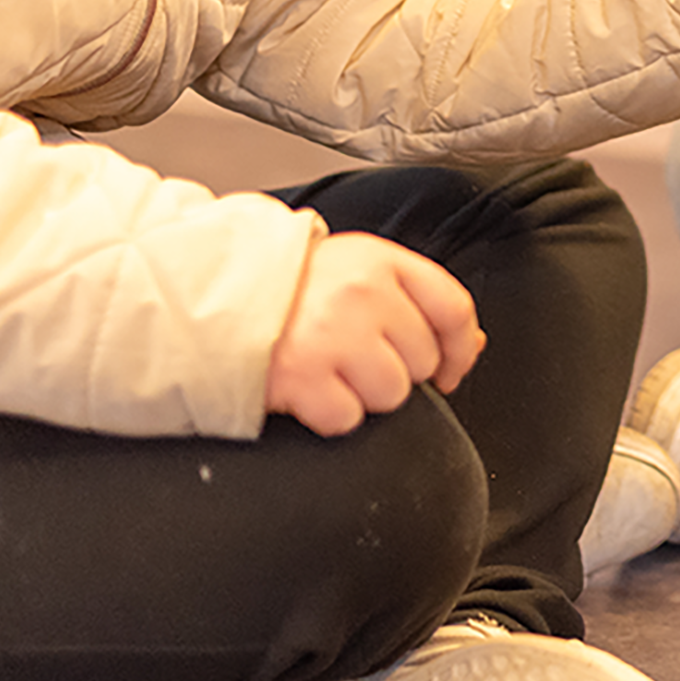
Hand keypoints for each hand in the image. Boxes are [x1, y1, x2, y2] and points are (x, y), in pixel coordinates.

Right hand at [264, 232, 484, 436]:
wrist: (210, 297)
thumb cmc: (290, 290)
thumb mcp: (358, 272)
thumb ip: (415, 301)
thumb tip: (470, 344)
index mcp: (382, 262)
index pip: (453, 309)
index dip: (459, 350)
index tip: (450, 369)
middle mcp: (363, 294)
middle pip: (423, 361)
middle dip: (397, 369)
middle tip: (356, 357)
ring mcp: (333, 335)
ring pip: (391, 395)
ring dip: (364, 394)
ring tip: (331, 370)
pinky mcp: (303, 376)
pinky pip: (346, 418)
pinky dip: (329, 414)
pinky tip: (310, 388)